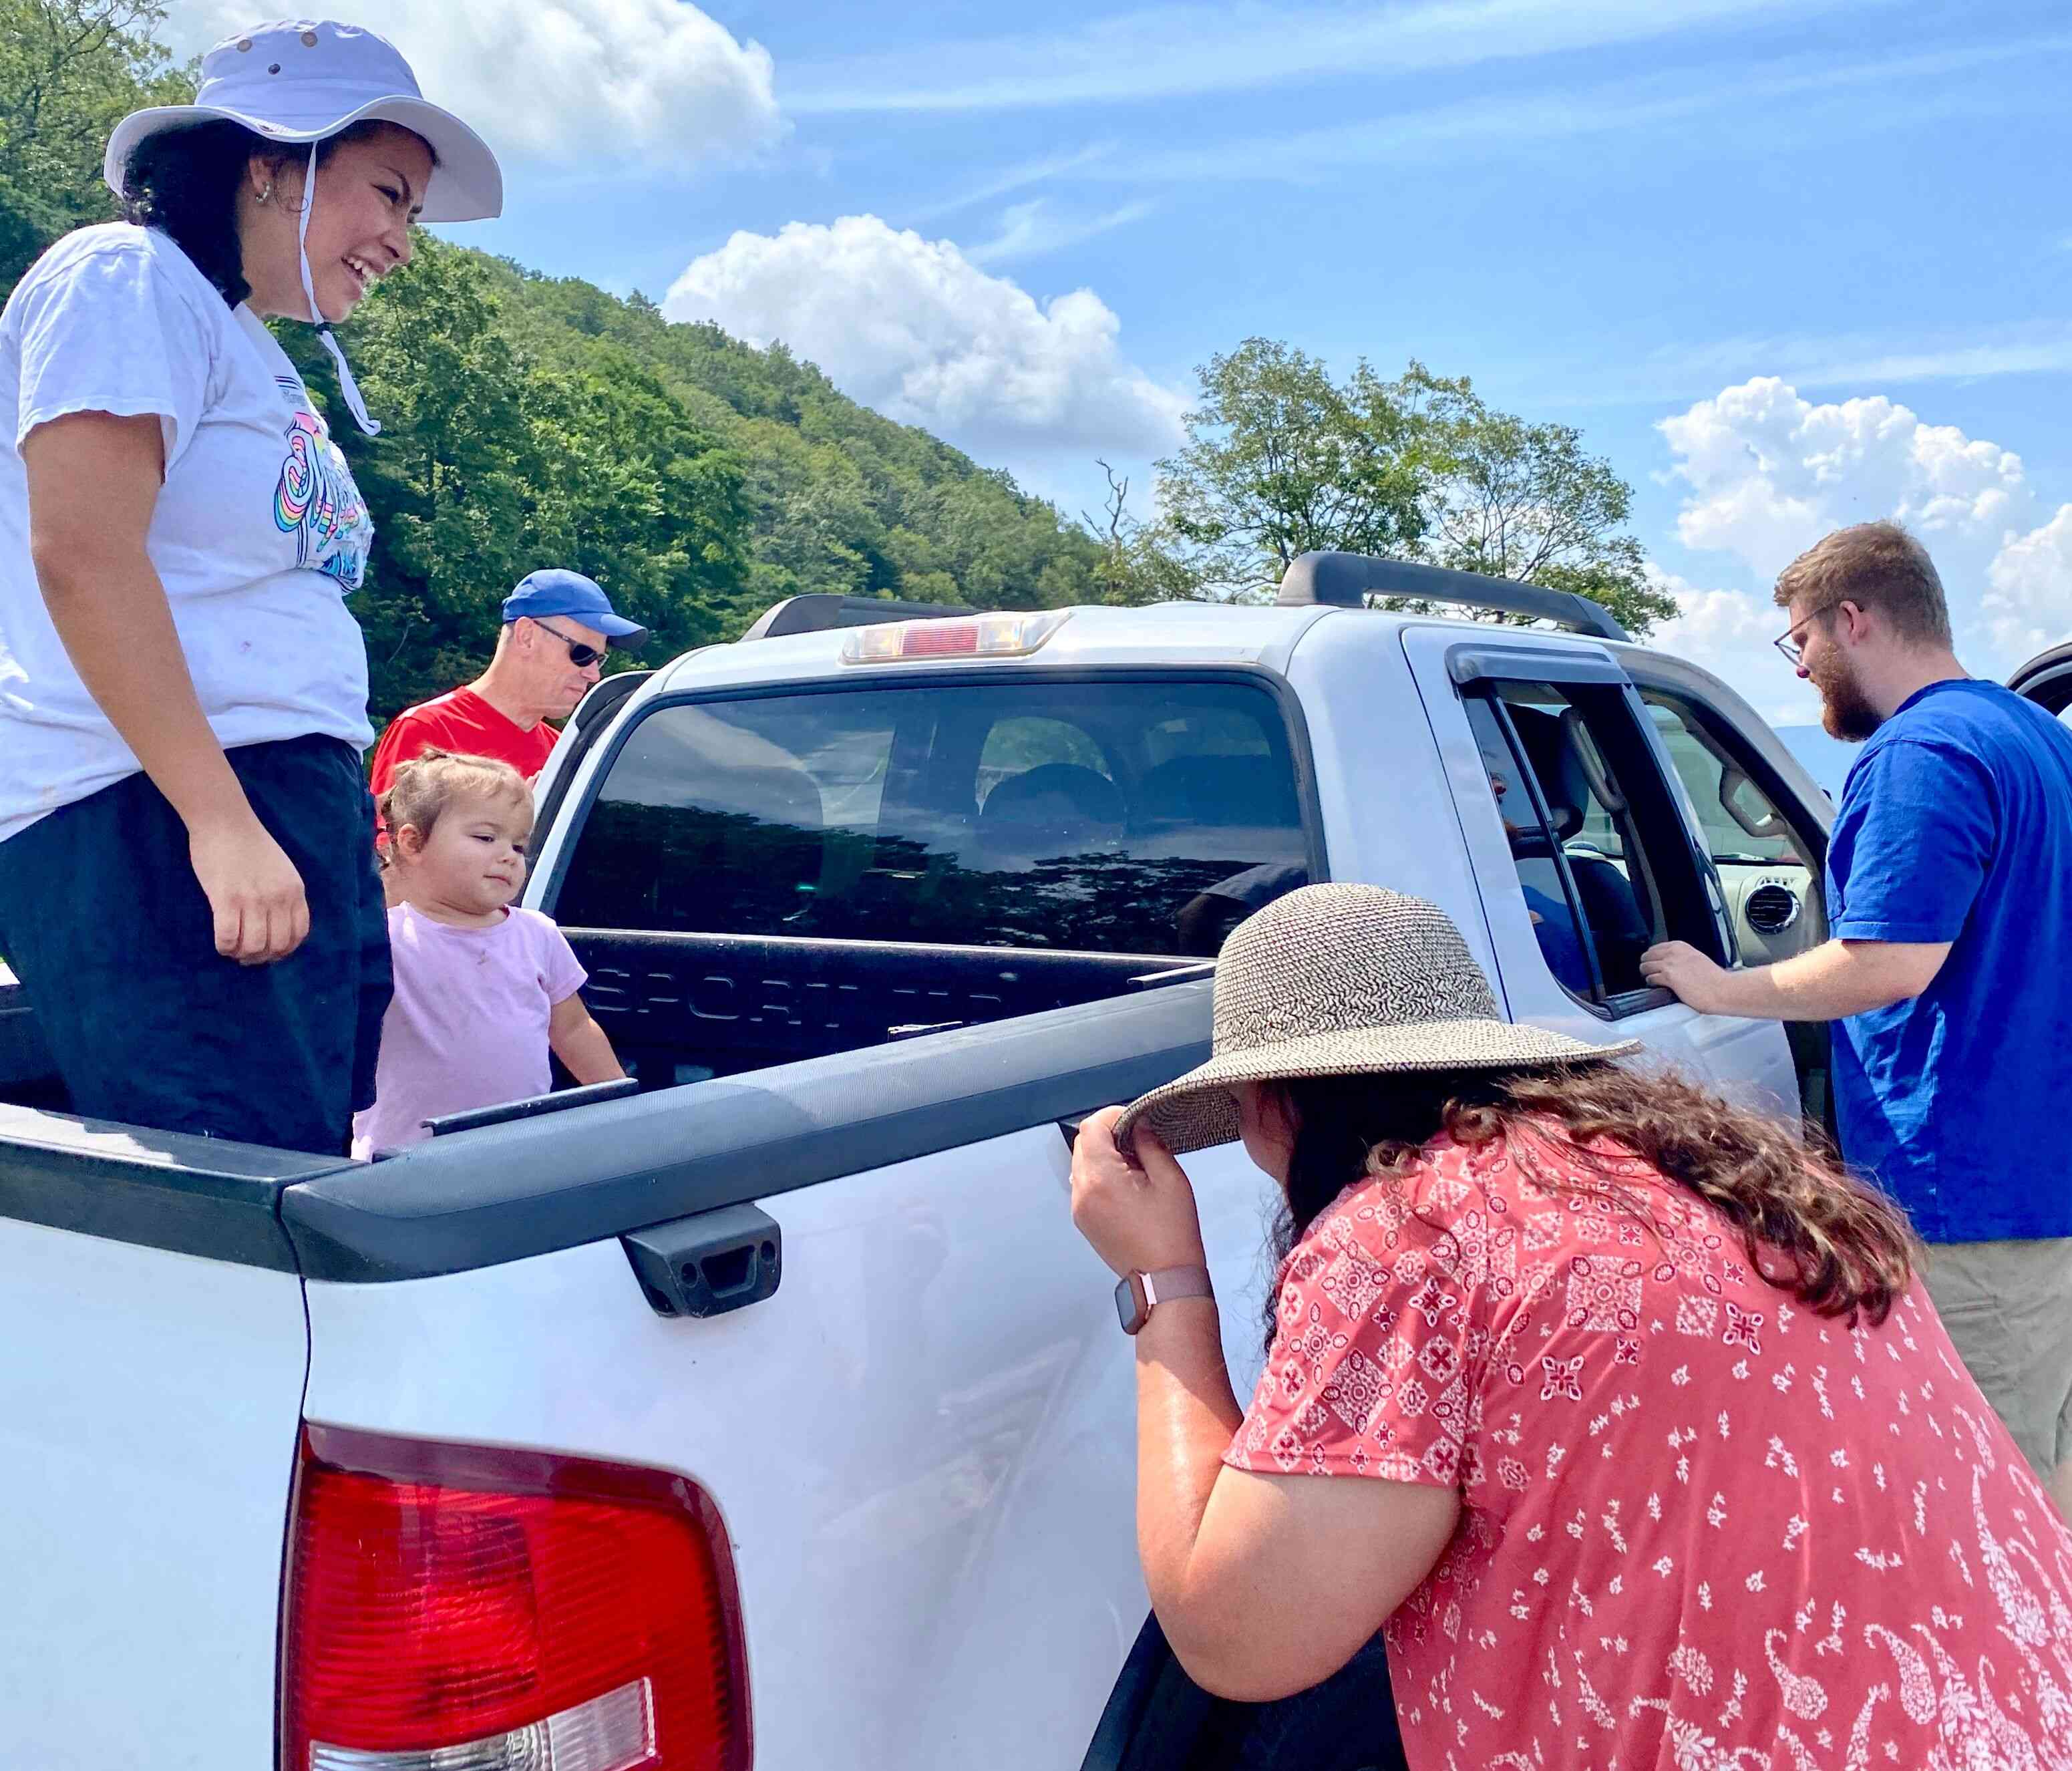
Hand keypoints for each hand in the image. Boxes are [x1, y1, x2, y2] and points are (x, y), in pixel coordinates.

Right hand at [189, 814, 309, 964]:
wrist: (225, 821)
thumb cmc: (250, 844)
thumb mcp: (282, 869)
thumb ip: (284, 894)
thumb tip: (277, 924)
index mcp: (295, 891)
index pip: (299, 934)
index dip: (285, 950)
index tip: (271, 952)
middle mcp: (278, 898)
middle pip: (277, 945)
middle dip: (263, 957)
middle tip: (248, 956)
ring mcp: (253, 900)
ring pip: (253, 946)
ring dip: (242, 954)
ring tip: (233, 950)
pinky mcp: (226, 899)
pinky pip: (228, 937)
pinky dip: (224, 947)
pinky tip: (221, 943)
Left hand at [1069, 1105, 1207, 1278]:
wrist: (1164, 1281)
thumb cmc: (1173, 1230)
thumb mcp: (1171, 1180)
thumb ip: (1150, 1145)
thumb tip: (1138, 1126)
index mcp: (1101, 1178)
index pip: (1091, 1128)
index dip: (1113, 1116)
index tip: (1136, 1121)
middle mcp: (1081, 1191)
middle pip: (1082, 1144)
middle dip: (1107, 1134)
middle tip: (1138, 1141)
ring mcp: (1078, 1208)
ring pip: (1080, 1164)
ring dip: (1102, 1155)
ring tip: (1133, 1165)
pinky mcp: (1082, 1222)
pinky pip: (1083, 1185)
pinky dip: (1099, 1174)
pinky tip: (1125, 1185)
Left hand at [1640, 939, 1730, 1012]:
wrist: (1723, 989)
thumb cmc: (1715, 979)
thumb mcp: (1696, 959)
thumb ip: (1682, 958)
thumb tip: (1672, 965)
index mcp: (1681, 946)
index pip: (1655, 948)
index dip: (1652, 958)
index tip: (1653, 964)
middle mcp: (1674, 953)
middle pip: (1647, 956)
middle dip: (1647, 965)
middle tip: (1650, 973)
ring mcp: (1670, 964)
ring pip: (1645, 967)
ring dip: (1647, 974)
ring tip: (1652, 980)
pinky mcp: (1669, 978)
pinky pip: (1650, 979)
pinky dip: (1651, 983)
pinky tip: (1656, 986)